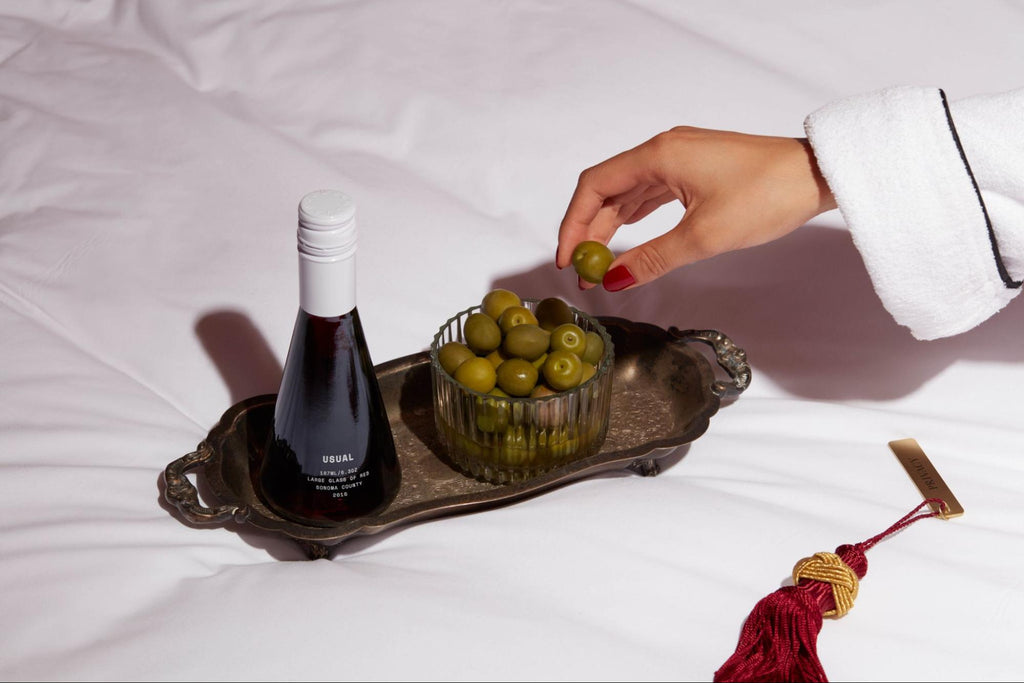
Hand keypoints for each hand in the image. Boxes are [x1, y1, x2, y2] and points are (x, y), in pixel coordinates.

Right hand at [555, 127, 836, 290]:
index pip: (594, 186)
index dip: (573, 224)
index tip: (567, 259)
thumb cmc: (767, 195)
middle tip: (583, 269)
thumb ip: (653, 259)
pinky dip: (634, 217)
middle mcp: (663, 150)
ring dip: (610, 225)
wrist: (816, 174)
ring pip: (628, 191)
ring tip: (601, 262)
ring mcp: (679, 157)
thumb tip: (614, 280)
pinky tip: (629, 238)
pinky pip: (650, 191)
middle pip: (606, 188)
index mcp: (658, 155)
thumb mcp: (704, 236)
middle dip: (589, 229)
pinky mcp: (695, 168)